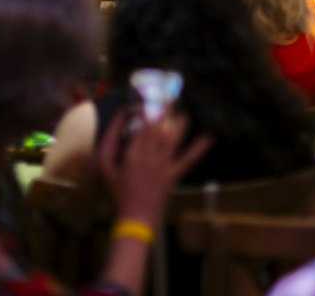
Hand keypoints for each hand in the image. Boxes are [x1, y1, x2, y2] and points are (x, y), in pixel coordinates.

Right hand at [97, 107, 211, 222]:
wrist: (135, 215)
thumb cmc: (119, 191)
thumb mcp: (106, 169)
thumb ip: (109, 146)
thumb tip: (117, 124)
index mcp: (131, 155)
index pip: (140, 128)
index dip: (144, 113)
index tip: (146, 104)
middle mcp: (149, 157)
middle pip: (157, 129)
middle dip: (162, 113)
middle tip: (167, 100)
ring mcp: (163, 165)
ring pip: (173, 139)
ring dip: (180, 124)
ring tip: (182, 113)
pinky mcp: (174, 174)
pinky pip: (188, 160)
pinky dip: (198, 149)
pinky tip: (208, 137)